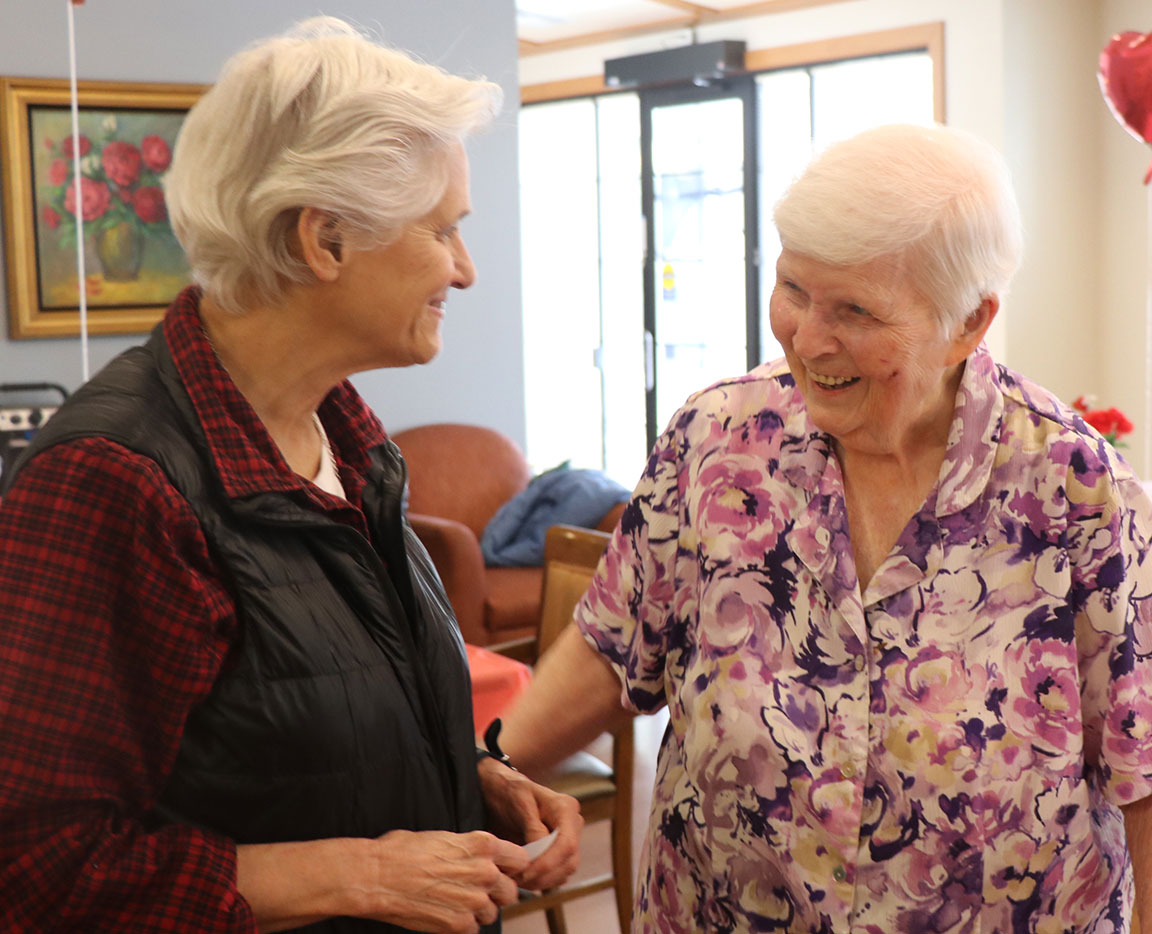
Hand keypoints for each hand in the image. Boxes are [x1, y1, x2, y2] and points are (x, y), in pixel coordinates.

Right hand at [363, 829, 527, 932]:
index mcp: (483, 845)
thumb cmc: (403, 851)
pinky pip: (474, 929)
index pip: (520, 860)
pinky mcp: (460, 924)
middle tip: (475, 890)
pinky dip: (462, 925)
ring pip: (493, 913)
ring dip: (479, 911)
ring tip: (455, 902)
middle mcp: (485, 872)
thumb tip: (480, 857)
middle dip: (496, 893)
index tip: (503, 872)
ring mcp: (474, 900)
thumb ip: (471, 849)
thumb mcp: (445, 837)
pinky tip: (445, 914)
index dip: (511, 867)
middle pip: (510, 891)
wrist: (378, 876)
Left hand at [477, 756, 582, 890]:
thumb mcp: (518, 802)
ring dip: (542, 882)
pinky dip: (541, 880)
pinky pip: (557, 874)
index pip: (567, 844)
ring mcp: (568, 837)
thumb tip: (543, 851)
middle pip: (569, 861)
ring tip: (516, 881)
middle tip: (516, 881)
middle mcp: (572, 823)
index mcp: (566, 807)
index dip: (548, 864)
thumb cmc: (507, 790)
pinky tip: (522, 878)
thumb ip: (533, 826)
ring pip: (565, 871)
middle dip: (543, 876)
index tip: (524, 873)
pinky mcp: (559, 850)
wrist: (499, 790)